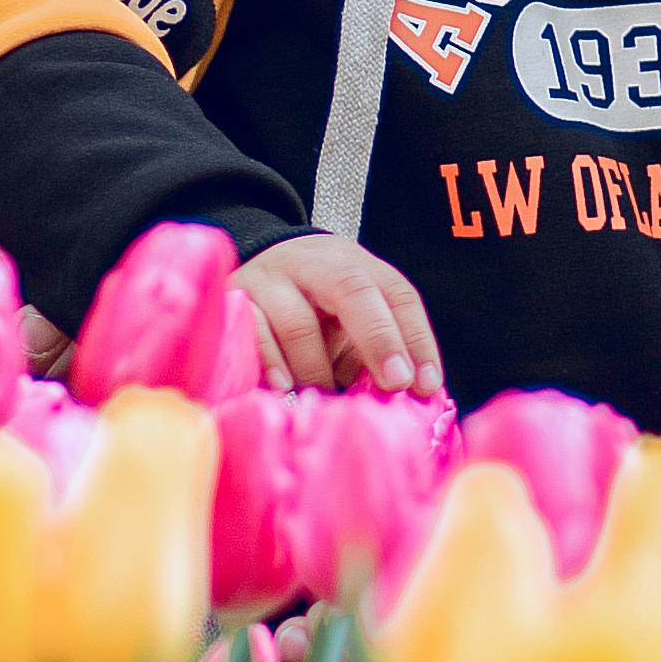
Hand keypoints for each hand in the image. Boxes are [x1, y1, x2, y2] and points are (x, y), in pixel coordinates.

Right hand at [233, 236, 444, 397]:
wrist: (257, 264)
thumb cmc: (316, 307)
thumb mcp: (351, 320)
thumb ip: (374, 352)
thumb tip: (407, 397)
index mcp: (357, 267)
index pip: (397, 295)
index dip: (415, 339)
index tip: (424, 384)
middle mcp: (316, 265)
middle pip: (352, 290)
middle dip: (379, 339)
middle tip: (394, 384)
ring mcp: (272, 279)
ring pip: (298, 321)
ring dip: (317, 367)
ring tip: (326, 393)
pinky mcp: (235, 299)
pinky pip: (253, 334)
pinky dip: (272, 364)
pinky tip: (284, 386)